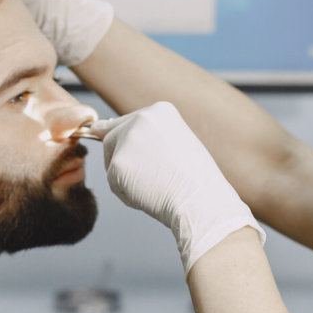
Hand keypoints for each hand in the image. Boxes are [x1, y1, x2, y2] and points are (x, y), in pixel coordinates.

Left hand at [90, 102, 264, 273]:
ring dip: (125, 179)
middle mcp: (142, 118)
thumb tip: (114, 137)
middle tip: (143, 180)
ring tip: (155, 187)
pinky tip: (150, 196)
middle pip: (112, 138)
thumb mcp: (178, 145)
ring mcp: (128, 140)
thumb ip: (152, 139)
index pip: (128, 122)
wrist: (201, 201)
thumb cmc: (196, 180)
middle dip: (119, 159)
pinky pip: (113, 183)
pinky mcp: (118, 164)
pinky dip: (127, 195)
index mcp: (160, 110)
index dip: (124, 141)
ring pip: (111, 162)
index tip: (123, 149)